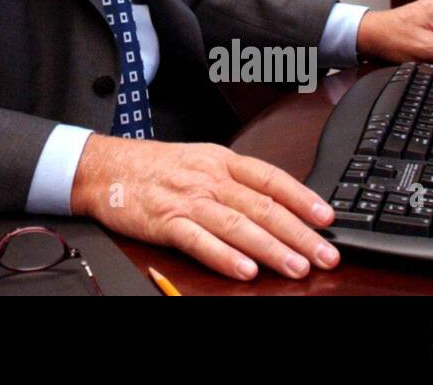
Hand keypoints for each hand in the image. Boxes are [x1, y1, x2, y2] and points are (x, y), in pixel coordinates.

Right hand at [70, 134, 338, 280]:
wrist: (104, 167)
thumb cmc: (155, 166)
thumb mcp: (200, 161)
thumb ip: (237, 181)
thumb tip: (281, 206)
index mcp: (220, 161)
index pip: (270, 178)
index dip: (302, 197)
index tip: (327, 218)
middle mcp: (208, 178)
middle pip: (261, 206)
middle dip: (298, 233)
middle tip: (326, 255)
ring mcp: (186, 199)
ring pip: (236, 224)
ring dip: (270, 248)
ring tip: (297, 268)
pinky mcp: (164, 221)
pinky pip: (198, 241)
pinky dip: (223, 256)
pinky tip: (244, 270)